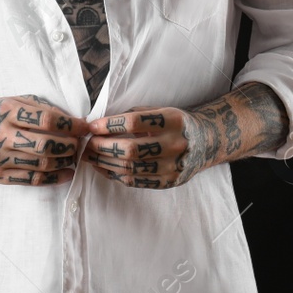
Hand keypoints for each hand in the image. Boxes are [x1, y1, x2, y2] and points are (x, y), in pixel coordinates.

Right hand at [0, 94, 85, 184]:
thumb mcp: (13, 102)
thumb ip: (41, 108)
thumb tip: (74, 120)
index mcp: (6, 111)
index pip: (45, 119)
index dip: (70, 125)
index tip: (85, 127)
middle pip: (44, 144)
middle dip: (69, 145)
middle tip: (81, 144)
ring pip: (40, 163)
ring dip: (64, 162)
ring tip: (74, 158)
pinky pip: (30, 179)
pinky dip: (53, 178)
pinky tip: (67, 174)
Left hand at [82, 105, 215, 188]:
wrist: (205, 142)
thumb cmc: (174, 124)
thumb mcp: (161, 111)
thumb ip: (134, 115)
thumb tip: (100, 124)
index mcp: (173, 120)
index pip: (134, 122)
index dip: (109, 124)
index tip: (91, 126)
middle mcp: (175, 144)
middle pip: (130, 149)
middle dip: (103, 147)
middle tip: (87, 144)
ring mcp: (173, 166)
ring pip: (131, 168)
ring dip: (104, 163)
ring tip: (89, 157)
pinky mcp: (169, 182)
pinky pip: (136, 182)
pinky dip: (115, 175)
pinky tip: (103, 168)